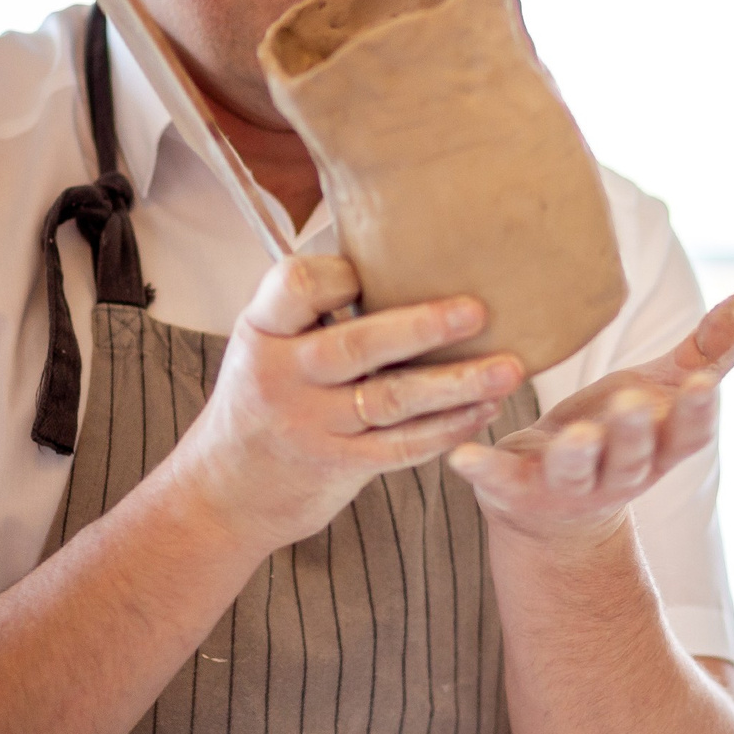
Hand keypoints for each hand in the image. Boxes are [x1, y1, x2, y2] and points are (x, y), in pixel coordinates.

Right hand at [168, 254, 526, 550]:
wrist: (223, 494)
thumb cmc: (263, 398)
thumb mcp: (267, 344)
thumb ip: (314, 307)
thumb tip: (389, 239)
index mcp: (262, 329)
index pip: (299, 284)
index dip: (345, 270)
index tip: (392, 261)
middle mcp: (280, 375)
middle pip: (357, 344)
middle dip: (423, 327)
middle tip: (479, 311)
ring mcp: (309, 425)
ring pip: (391, 399)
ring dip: (456, 384)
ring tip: (509, 370)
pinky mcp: (337, 466)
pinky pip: (401, 445)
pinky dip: (446, 428)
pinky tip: (482, 410)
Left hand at [446, 292, 733, 544]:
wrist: (552, 512)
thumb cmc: (614, 434)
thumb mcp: (661, 392)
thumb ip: (707, 352)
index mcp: (658, 448)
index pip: (687, 435)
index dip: (698, 414)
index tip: (706, 385)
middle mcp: (619, 474)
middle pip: (632, 456)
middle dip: (633, 432)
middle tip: (631, 403)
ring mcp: (568, 488)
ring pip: (575, 473)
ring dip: (575, 455)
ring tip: (573, 436)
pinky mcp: (517, 492)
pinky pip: (498, 482)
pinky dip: (482, 471)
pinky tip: (461, 454)